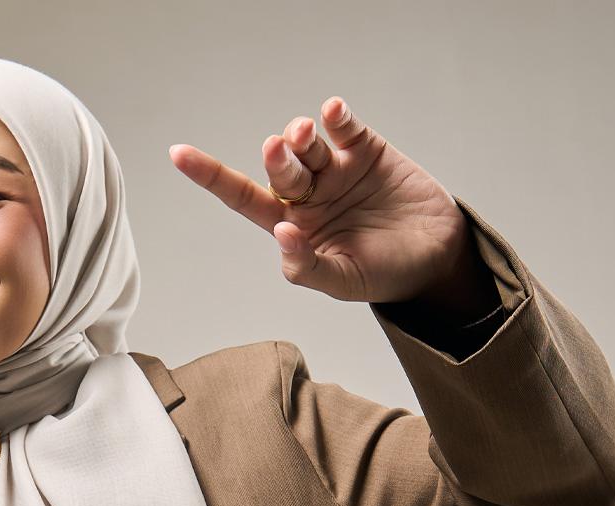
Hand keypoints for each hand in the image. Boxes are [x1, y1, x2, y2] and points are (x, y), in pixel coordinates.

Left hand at [168, 97, 495, 312]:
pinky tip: (332, 114)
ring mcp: (335, 170)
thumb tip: (283, 234)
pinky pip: (344, 128)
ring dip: (298, 136)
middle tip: (279, 151)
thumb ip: (306, 265)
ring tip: (303, 135)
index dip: (211, 176)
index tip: (178, 153)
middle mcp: (307, 195)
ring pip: (304, 144)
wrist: (436, 258)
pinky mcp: (366, 150)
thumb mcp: (342, 281)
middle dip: (275, 159)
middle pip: (278, 169)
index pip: (242, 198)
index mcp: (291, 226)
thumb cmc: (383, 274)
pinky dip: (336, 117)